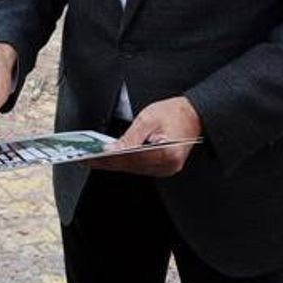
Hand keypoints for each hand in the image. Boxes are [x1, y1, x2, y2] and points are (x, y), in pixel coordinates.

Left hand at [87, 97, 201, 176]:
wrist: (195, 114)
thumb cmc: (175, 113)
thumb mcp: (148, 119)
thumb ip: (130, 137)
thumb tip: (112, 149)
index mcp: (167, 153)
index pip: (131, 159)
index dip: (109, 159)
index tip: (91, 158)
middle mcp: (168, 166)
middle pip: (131, 167)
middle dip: (108, 163)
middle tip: (87, 159)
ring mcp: (167, 169)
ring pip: (134, 169)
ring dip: (115, 164)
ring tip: (95, 159)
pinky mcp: (164, 167)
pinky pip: (140, 167)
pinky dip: (126, 163)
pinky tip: (112, 158)